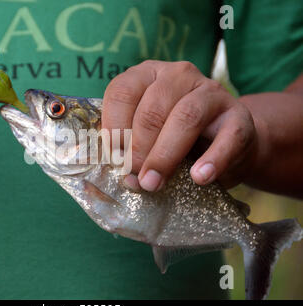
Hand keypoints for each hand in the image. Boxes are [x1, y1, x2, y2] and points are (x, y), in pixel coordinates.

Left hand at [102, 60, 257, 190]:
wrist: (225, 142)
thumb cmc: (175, 138)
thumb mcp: (147, 136)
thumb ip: (131, 147)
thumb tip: (121, 175)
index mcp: (148, 74)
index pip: (122, 92)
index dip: (114, 128)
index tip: (114, 160)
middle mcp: (178, 74)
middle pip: (152, 110)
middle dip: (139, 149)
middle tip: (134, 179)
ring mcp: (211, 91)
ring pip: (185, 118)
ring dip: (165, 156)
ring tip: (154, 183)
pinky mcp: (239, 115)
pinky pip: (228, 136)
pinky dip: (213, 160)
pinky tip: (200, 178)